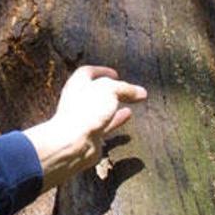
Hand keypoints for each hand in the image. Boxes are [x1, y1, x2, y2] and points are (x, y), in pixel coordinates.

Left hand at [23, 66, 146, 191]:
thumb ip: (126, 89)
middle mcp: (78, 100)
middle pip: (96, 91)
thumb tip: (141, 92)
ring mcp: (83, 118)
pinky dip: (117, 120)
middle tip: (125, 90)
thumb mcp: (110, 90)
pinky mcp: (90, 135)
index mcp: (77, 84)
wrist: (74, 143)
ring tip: (130, 104)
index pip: (88, 73)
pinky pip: (106, 125)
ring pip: (102, 109)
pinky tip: (127, 118)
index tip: (115, 74)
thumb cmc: (86, 111)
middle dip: (111, 90)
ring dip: (115, 106)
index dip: (102, 71)